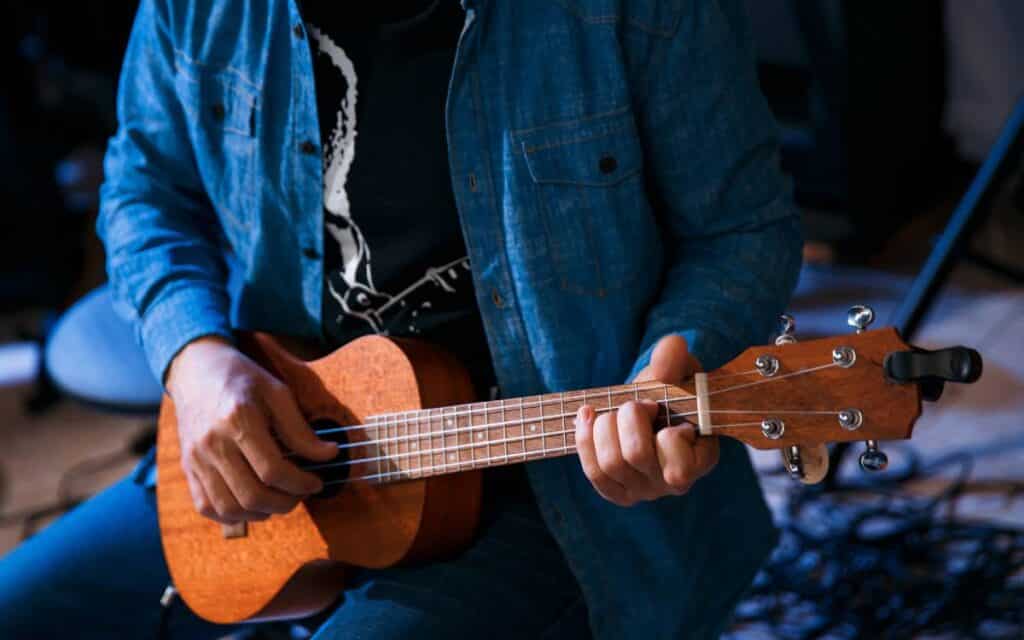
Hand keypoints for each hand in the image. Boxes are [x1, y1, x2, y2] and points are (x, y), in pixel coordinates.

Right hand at [166, 337, 337, 522]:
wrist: (196, 370)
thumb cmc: (241, 379)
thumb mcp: (277, 393)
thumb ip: (300, 429)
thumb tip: (329, 454)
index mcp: (238, 420)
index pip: (273, 470)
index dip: (301, 483)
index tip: (316, 482)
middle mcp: (212, 443)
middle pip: (252, 495)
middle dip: (285, 503)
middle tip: (301, 494)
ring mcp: (196, 459)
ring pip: (229, 508)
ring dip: (261, 513)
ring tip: (279, 500)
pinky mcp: (187, 468)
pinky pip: (206, 507)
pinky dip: (232, 515)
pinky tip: (252, 504)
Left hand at [574, 335, 718, 506]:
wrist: (650, 407)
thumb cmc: (670, 393)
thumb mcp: (677, 372)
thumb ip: (676, 360)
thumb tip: (673, 346)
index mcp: (700, 460)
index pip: (679, 468)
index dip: (668, 435)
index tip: (665, 410)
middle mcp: (673, 484)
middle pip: (636, 456)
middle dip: (629, 416)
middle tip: (638, 404)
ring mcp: (643, 490)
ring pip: (610, 463)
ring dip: (605, 425)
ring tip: (614, 411)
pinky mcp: (617, 491)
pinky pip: (593, 472)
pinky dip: (584, 438)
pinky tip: (587, 416)